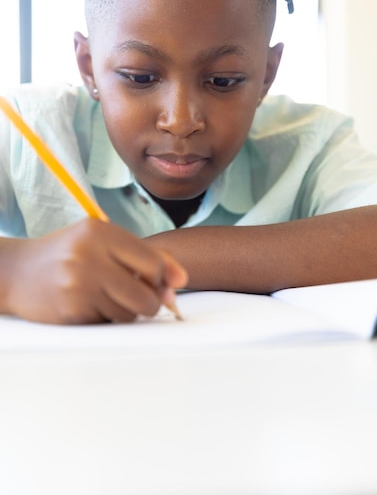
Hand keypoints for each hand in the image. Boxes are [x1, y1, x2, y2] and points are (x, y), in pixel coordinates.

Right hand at [3, 218, 187, 323]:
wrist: (16, 271)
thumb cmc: (67, 254)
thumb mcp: (103, 241)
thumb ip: (144, 255)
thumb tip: (181, 280)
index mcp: (100, 232)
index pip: (153, 263)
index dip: (162, 279)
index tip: (160, 284)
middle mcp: (88, 256)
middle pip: (146, 295)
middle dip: (150, 302)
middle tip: (138, 297)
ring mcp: (77, 285)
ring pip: (129, 314)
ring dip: (126, 311)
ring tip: (106, 296)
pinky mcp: (69, 311)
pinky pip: (108, 323)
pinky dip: (105, 318)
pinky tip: (89, 304)